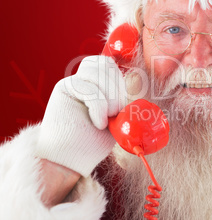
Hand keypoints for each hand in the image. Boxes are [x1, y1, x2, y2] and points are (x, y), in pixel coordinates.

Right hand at [35, 56, 126, 176]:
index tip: (122, 105)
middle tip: (115, 114)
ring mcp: (73, 82)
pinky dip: (99, 108)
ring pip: (98, 71)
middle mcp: (84, 80)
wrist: (69, 160)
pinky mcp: (63, 89)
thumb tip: (136, 79)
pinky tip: (98, 123)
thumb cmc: (92, 142)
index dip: (120, 80)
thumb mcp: (115, 119)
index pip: (110, 65)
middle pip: (106, 64)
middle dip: (118, 89)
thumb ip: (121, 100)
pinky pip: (90, 89)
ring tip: (107, 118)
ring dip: (109, 97)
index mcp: (97, 84)